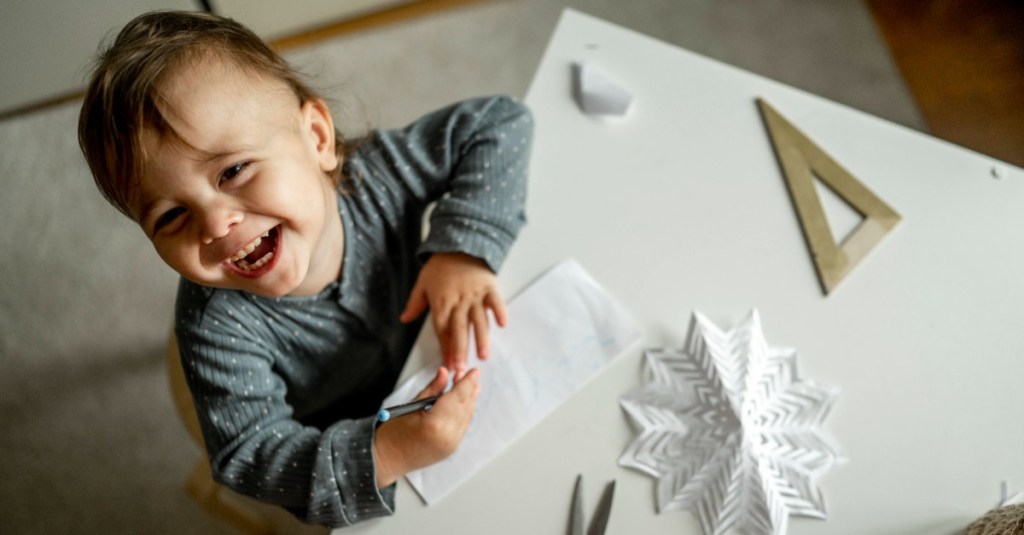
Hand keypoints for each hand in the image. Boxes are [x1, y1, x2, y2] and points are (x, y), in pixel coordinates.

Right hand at [373, 366, 479, 486]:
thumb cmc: (393, 433)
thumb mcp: (411, 406)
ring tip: (471, 387)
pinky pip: (462, 427)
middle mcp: (448, 436)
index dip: (467, 382)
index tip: (474, 371)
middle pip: (465, 407)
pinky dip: (465, 414)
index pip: (457, 397)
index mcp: (436, 424)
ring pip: (467, 417)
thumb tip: (444, 372)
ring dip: (469, 401)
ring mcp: (451, 445)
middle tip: (470, 375)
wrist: (386, 459)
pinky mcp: (451, 449)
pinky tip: (464, 404)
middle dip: (469, 390)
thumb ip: (433, 389)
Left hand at [400, 253, 507, 372]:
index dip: (444, 348)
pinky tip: (502, 325)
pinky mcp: (489, 287)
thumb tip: (403, 319)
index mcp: (441, 301)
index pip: (442, 329)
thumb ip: (415, 303)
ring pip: (478, 319)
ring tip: (483, 355)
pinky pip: (495, 300)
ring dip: (480, 338)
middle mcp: (458, 300)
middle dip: (460, 349)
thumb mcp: (422, 282)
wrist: (459, 243)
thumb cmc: (440, 265)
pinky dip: (499, 311)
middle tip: (461, 367)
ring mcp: (475, 294)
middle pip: (459, 328)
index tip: (447, 365)